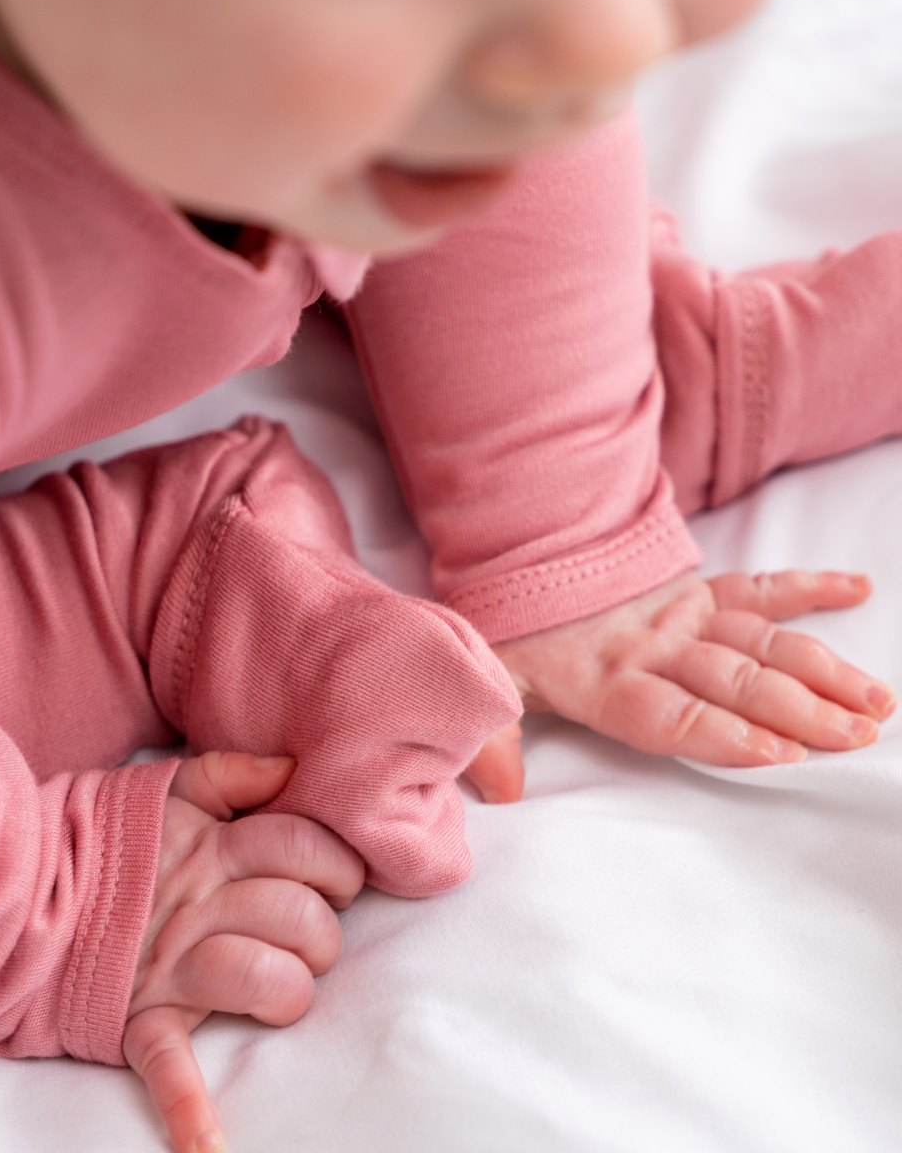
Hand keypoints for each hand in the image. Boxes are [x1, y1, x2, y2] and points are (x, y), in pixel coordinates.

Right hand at [123, 752, 365, 1152]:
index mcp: (213, 847)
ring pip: (264, 979)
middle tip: (304, 935)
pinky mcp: (136, 1016)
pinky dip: (187, 1107)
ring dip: (288, 992)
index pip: (308, 851)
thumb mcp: (167, 787)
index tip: (336, 879)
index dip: (338, 865)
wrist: (14, 887)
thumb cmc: (101, 835)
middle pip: (302, 919)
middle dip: (322, 932)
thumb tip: (291, 769)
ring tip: (281, 990)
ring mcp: (170, 963)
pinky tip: (208, 1147)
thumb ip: (233, 772)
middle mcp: (201, 904)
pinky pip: (166, 1061)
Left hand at [465, 570, 896, 802]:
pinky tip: (857, 588)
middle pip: (733, 681)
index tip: (781, 755)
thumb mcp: (489, 686)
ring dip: (819, 668)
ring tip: (874, 701)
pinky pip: (754, 586)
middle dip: (798, 711)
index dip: (725, 735)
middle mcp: (652, 647)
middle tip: (856, 737)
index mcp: (604, 679)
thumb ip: (492, 738)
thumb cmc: (514, 636)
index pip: (671, 713)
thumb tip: (503, 792)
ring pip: (759, 640)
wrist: (520, 559)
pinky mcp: (692, 589)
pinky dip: (805, 585)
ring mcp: (678, 615)